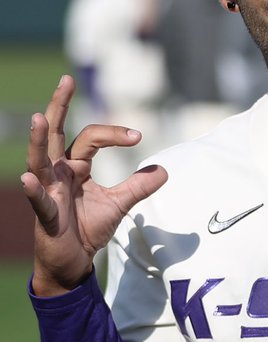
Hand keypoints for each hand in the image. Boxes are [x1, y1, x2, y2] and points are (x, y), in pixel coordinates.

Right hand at [21, 75, 167, 295]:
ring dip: (38, 140)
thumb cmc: (88, 229)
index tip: (138, 136)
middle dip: (59, 106)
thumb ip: (139, 187)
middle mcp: (58, 172)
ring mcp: (48, 191)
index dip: (114, 134)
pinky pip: (38, 200)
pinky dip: (34, 189)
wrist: (74, 261)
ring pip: (39, 160)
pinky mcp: (44, 214)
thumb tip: (164, 169)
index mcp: (75, 166)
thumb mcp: (119, 205)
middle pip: (55, 133)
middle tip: (66, 79)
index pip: (91, 138)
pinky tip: (28, 177)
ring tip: (38, 118)